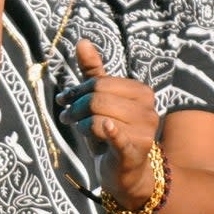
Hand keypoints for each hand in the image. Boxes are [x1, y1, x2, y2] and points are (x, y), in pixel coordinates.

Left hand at [56, 39, 160, 206]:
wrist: (127, 173)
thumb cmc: (113, 132)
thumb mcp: (103, 101)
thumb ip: (94, 72)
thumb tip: (82, 41)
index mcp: (142, 93)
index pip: (100, 83)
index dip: (78, 91)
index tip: (65, 100)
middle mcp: (148, 110)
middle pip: (98, 98)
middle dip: (76, 107)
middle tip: (67, 116)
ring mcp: (144, 131)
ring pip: (98, 117)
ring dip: (81, 124)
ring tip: (79, 129)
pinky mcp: (134, 152)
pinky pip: (118, 137)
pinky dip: (109, 131)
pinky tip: (106, 127)